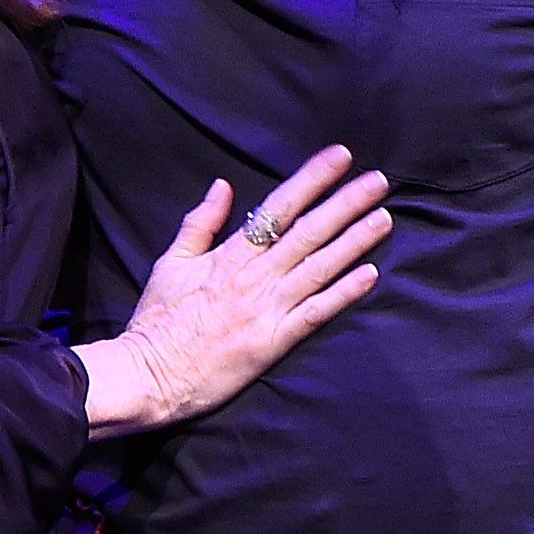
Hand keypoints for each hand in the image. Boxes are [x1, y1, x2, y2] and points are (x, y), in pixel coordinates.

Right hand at [83, 146, 390, 433]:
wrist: (149, 375)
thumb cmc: (157, 321)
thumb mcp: (171, 262)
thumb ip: (200, 223)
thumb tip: (223, 186)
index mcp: (230, 254)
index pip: (279, 207)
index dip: (312, 179)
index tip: (340, 157)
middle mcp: (254, 276)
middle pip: (308, 231)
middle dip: (346, 203)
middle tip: (379, 181)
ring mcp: (267, 309)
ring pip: (319, 267)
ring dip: (354, 241)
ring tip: (384, 218)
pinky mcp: (274, 342)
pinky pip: (316, 313)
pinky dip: (344, 294)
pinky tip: (370, 275)